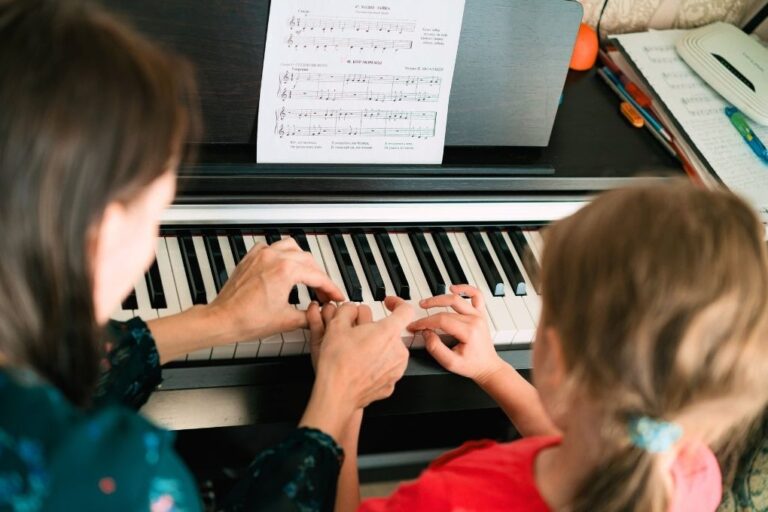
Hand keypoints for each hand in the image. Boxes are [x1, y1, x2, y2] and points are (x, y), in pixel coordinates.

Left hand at [207, 237, 343, 341]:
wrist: (222, 319)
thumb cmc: (246, 319)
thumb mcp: (286, 321)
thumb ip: (308, 316)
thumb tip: (318, 314)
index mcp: (285, 271)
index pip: (318, 276)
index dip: (331, 288)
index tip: (336, 296)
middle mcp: (273, 257)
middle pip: (308, 260)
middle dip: (319, 277)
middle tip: (324, 293)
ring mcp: (260, 255)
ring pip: (291, 247)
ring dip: (303, 261)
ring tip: (308, 276)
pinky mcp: (250, 258)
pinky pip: (271, 248)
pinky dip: (282, 255)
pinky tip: (284, 266)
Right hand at [309, 299, 412, 408]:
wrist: (337, 393)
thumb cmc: (338, 362)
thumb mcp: (337, 326)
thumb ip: (348, 311)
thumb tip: (350, 309)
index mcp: (388, 332)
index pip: (406, 310)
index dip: (397, 304)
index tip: (389, 304)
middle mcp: (398, 350)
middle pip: (392, 332)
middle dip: (377, 330)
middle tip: (358, 335)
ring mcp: (397, 369)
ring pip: (390, 351)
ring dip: (377, 349)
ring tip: (357, 354)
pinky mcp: (391, 384)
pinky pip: (387, 368)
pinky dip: (376, 366)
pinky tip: (360, 368)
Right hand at [409, 284, 504, 383]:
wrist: (488, 367)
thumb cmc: (471, 365)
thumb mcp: (450, 363)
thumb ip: (435, 348)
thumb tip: (426, 333)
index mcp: (469, 331)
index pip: (441, 320)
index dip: (424, 322)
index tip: (414, 326)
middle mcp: (475, 320)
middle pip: (447, 309)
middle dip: (428, 311)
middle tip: (417, 313)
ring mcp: (478, 315)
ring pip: (458, 299)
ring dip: (440, 298)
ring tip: (427, 302)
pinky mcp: (480, 313)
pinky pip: (476, 295)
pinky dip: (465, 289)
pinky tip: (453, 288)